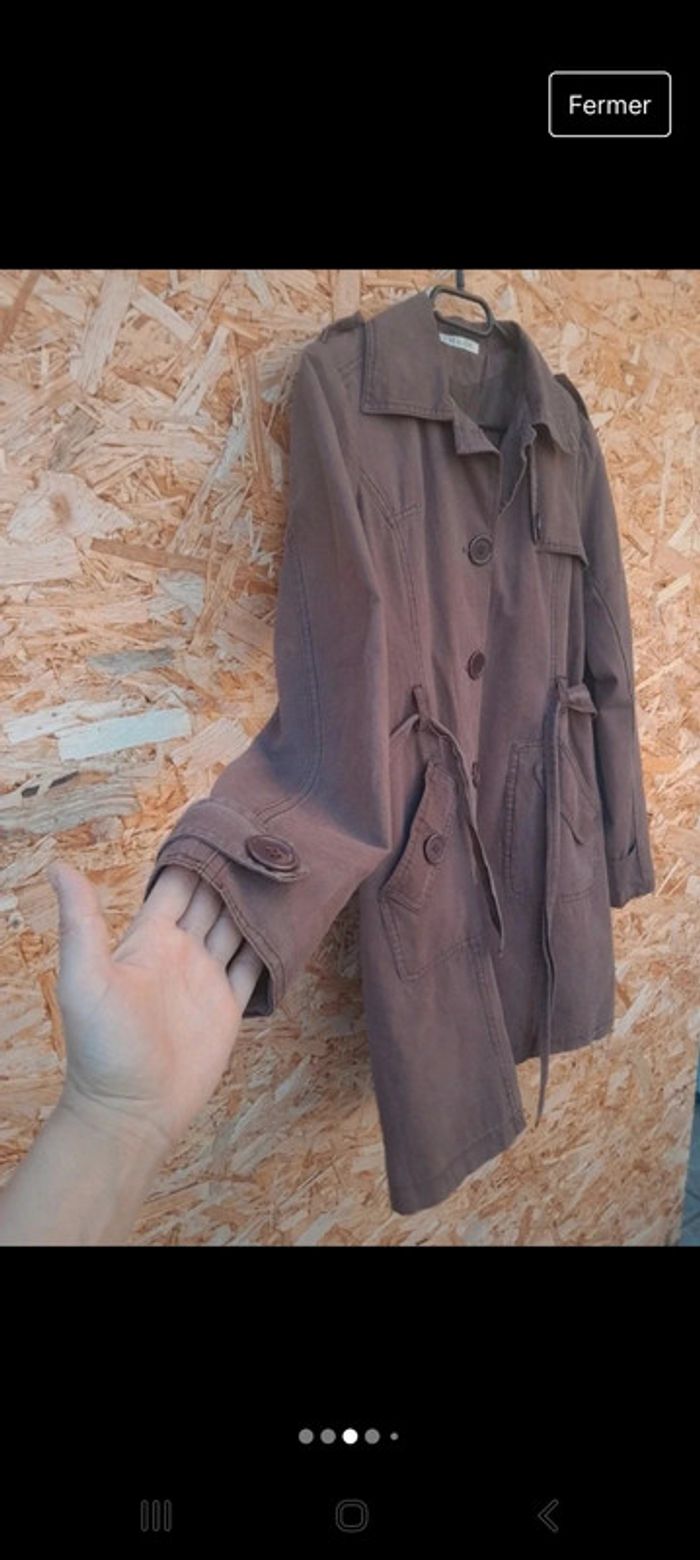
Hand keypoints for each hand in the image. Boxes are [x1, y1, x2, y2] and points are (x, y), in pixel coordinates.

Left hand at [46, 860, 264, 1157]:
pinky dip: (272, 946)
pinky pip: (255, 968)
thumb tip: (58, 867)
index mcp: (150, 937)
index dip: (199, 852)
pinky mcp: (229, 1008)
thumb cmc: (101, 1048)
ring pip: (240, 926)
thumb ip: (80, 922)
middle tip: (267, 833)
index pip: (179, 882)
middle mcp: (182, 951)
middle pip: (216, 897)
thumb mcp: (85, 978)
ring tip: (288, 867)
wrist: (131, 1111)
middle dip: (237, 868)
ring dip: (259, 901)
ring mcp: (207, 979)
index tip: (224, 819)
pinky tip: (292, 922)